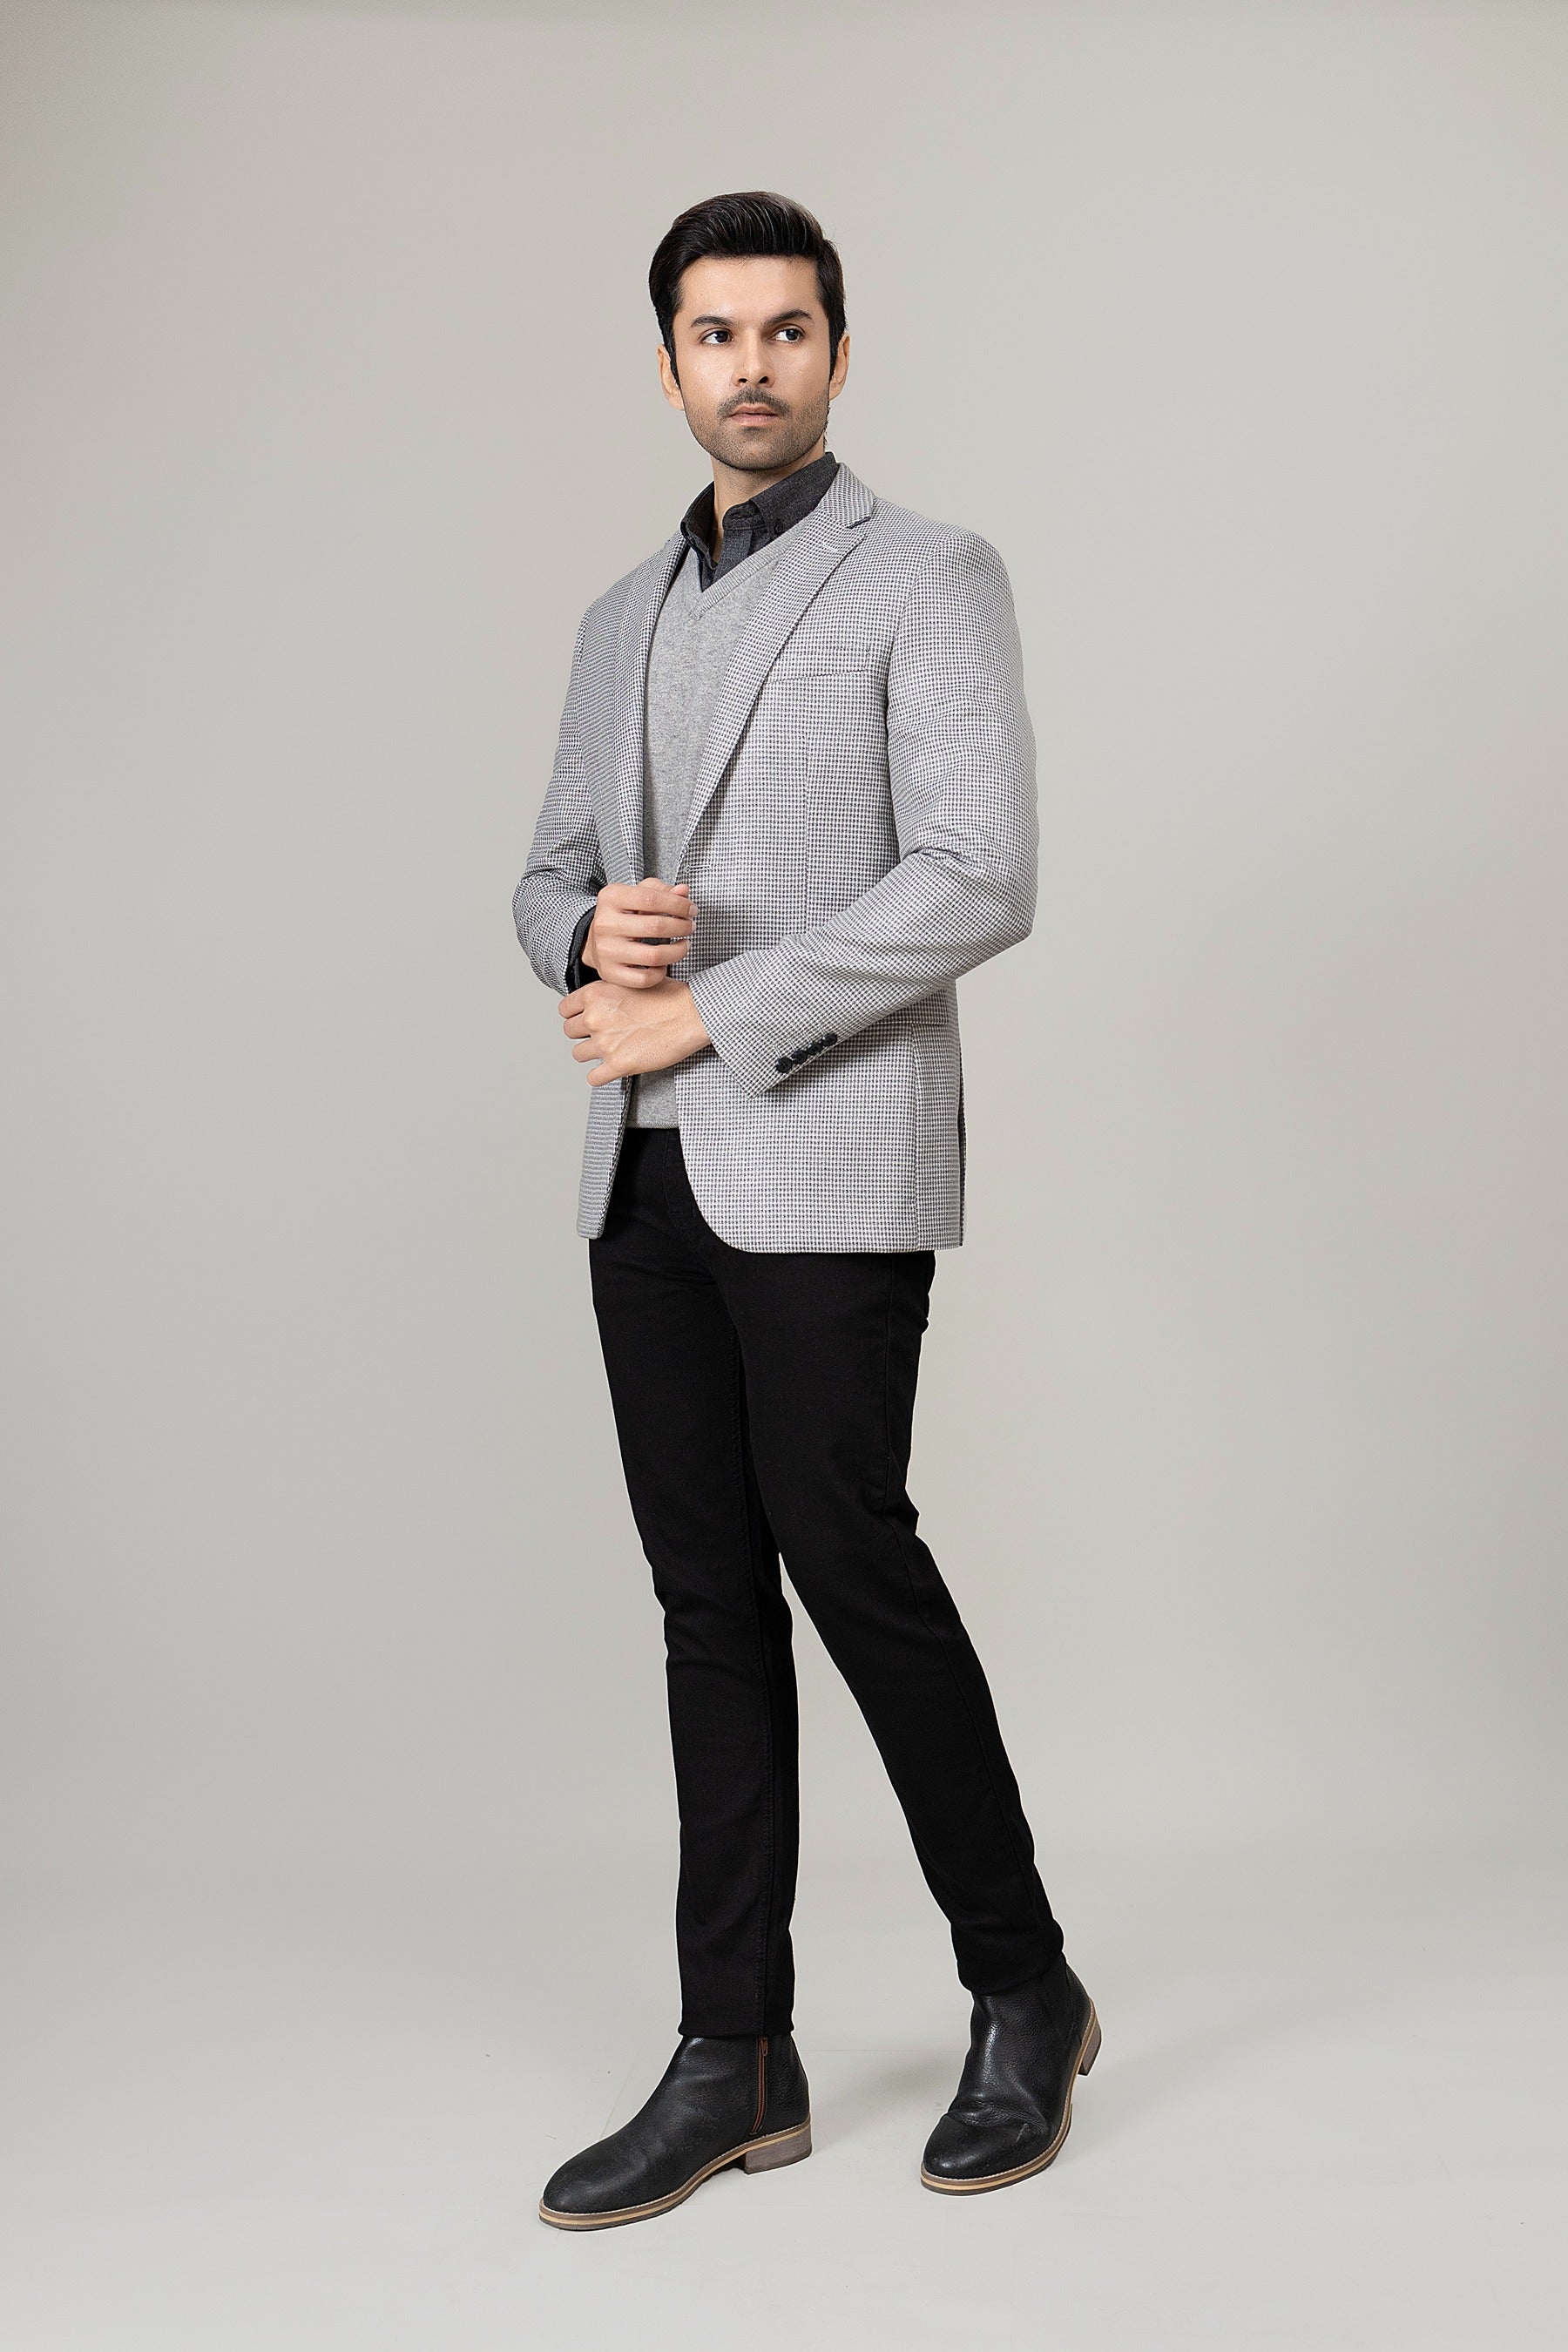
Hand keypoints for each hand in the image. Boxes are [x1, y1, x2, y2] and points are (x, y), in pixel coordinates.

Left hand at [560, 976, 710, 1086]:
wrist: (691, 1014)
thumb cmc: (670, 997)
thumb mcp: (631, 982)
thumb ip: (608, 992)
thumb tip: (599, 1003)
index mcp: (595, 994)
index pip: (565, 1009)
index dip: (575, 1015)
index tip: (585, 1020)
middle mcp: (594, 1018)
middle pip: (570, 1032)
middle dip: (585, 1034)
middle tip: (603, 1034)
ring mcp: (604, 1043)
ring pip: (579, 1055)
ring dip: (593, 1054)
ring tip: (611, 1050)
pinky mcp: (618, 1065)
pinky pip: (593, 1078)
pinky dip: (600, 1076)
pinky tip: (611, 1069)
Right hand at [583, 881, 694, 988]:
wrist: (595, 940)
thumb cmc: (624, 915)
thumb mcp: (638, 894)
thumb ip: (662, 890)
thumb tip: (683, 891)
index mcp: (611, 898)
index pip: (652, 898)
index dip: (678, 904)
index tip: (691, 909)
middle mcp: (605, 924)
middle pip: (656, 926)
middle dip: (682, 926)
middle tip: (689, 926)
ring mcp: (606, 950)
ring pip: (654, 956)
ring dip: (678, 951)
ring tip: (684, 945)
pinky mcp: (609, 973)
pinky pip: (644, 978)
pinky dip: (660, 973)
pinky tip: (664, 964)